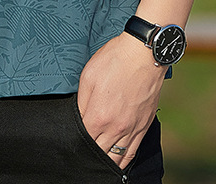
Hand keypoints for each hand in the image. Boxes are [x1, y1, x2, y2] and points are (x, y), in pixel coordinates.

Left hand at [77, 32, 166, 168]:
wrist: (144, 54)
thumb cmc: (114, 60)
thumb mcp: (88, 76)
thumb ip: (82, 102)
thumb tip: (79, 119)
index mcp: (98, 116)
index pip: (83, 140)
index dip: (74, 142)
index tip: (70, 140)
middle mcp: (116, 128)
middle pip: (98, 153)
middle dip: (88, 153)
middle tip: (80, 152)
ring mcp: (132, 129)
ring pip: (116, 158)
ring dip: (104, 161)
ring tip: (95, 160)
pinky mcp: (144, 126)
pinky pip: (132, 153)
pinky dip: (123, 161)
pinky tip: (115, 161)